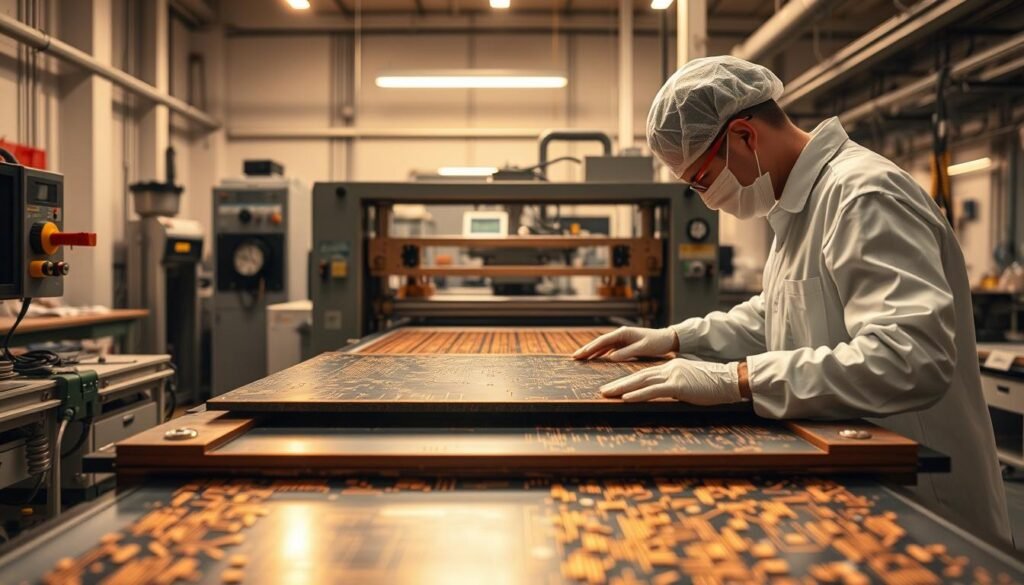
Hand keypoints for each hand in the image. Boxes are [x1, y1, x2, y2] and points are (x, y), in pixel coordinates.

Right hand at [572, 327, 677, 361]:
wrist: (667, 339)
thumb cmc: (656, 343)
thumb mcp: (642, 348)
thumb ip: (626, 353)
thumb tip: (610, 358)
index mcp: (623, 333)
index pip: (602, 341)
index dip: (589, 348)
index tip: (579, 355)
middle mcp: (620, 334)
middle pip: (600, 343)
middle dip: (587, 350)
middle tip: (574, 357)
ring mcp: (622, 339)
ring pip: (603, 346)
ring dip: (593, 352)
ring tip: (581, 359)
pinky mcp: (625, 344)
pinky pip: (610, 349)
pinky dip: (601, 354)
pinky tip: (595, 359)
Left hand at [599, 359, 742, 404]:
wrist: (730, 379)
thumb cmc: (714, 384)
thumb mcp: (691, 382)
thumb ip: (676, 386)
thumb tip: (667, 394)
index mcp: (671, 368)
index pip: (645, 374)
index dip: (628, 381)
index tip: (615, 387)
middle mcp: (669, 369)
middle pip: (638, 376)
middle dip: (618, 384)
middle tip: (602, 391)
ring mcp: (673, 376)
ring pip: (641, 382)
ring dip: (621, 389)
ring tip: (606, 394)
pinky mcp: (678, 386)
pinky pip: (654, 391)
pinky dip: (638, 394)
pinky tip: (625, 398)